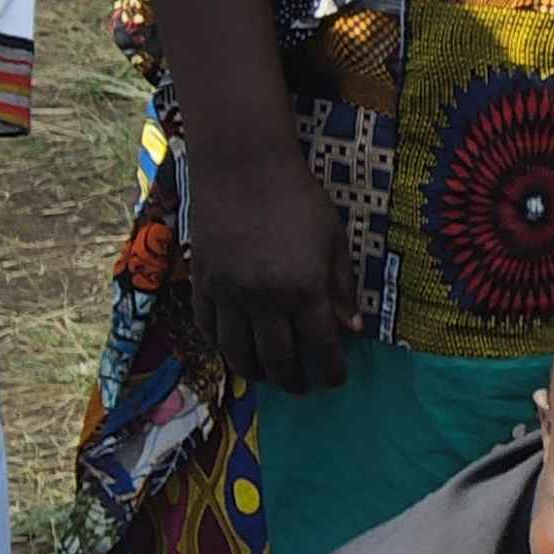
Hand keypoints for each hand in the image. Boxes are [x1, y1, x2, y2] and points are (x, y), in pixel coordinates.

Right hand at [177, 132, 351, 393]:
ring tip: (267, 378)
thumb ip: (341, 286)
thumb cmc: (299, 198)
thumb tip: (352, 328)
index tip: (335, 380)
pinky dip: (220, 345)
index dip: (330, 371)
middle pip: (277, 358)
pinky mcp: (202, 281)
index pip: (320, 347)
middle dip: (293, 380)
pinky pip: (207, 326)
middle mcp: (262, 299)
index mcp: (302, 289)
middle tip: (302, 387)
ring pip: (237, 351)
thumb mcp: (334, 240)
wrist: (243, 166)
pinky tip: (233, 350)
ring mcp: (227, 293)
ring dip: (254, 372)